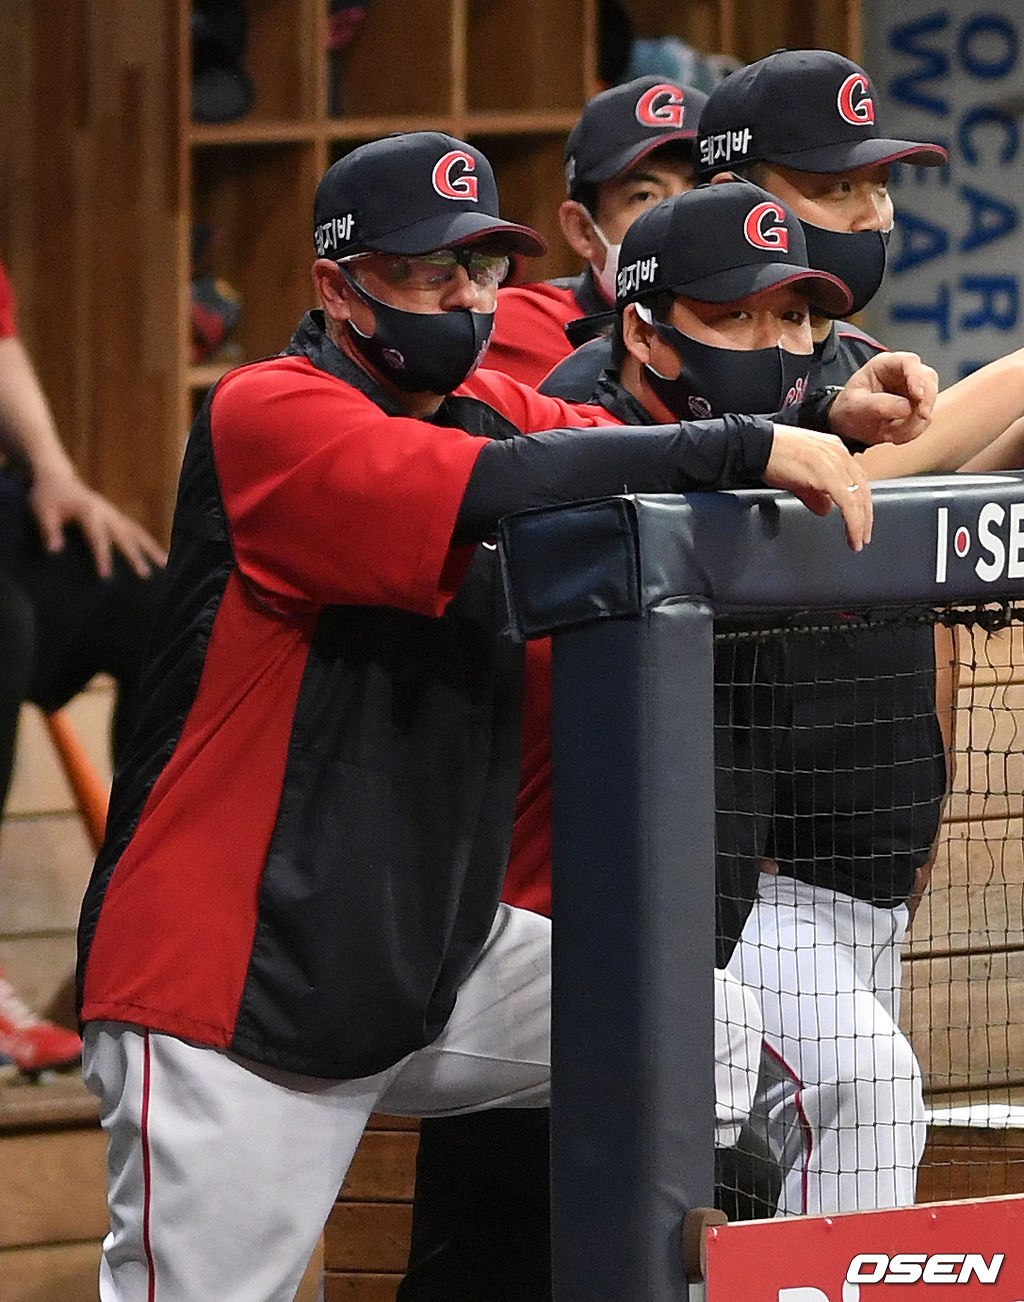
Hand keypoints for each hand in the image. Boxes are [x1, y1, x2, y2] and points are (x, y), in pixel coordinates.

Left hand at [30, 467, 167, 578]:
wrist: (57, 477)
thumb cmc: (47, 496)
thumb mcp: (41, 511)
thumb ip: (49, 530)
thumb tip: (54, 551)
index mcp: (88, 511)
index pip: (98, 537)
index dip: (102, 556)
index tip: (106, 576)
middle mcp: (106, 512)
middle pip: (124, 535)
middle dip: (135, 556)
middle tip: (145, 574)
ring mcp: (114, 513)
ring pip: (137, 531)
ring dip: (151, 548)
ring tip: (165, 565)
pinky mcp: (117, 516)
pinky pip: (136, 530)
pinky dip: (148, 542)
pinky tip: (158, 555)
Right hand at [763, 424, 872, 551]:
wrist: (758, 445)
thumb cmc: (772, 455)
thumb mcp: (798, 475)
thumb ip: (815, 493)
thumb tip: (825, 509)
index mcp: (835, 450)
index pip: (857, 479)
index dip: (861, 503)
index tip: (861, 519)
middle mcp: (840, 454)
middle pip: (863, 489)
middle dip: (865, 516)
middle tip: (863, 536)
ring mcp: (836, 463)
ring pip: (859, 499)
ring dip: (861, 523)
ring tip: (858, 540)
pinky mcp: (828, 476)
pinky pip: (848, 504)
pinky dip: (853, 523)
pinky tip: (852, 535)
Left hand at [829, 351, 937, 445]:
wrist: (848, 427)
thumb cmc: (848, 409)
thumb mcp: (854, 407)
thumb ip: (877, 405)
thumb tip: (905, 407)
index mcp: (885, 365)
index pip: (908, 362)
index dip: (917, 377)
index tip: (918, 396)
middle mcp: (903, 374)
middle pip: (928, 379)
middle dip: (925, 402)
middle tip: (918, 418)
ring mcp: (913, 391)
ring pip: (929, 401)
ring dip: (913, 422)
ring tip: (888, 432)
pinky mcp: (917, 408)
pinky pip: (924, 420)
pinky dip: (912, 431)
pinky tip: (893, 435)